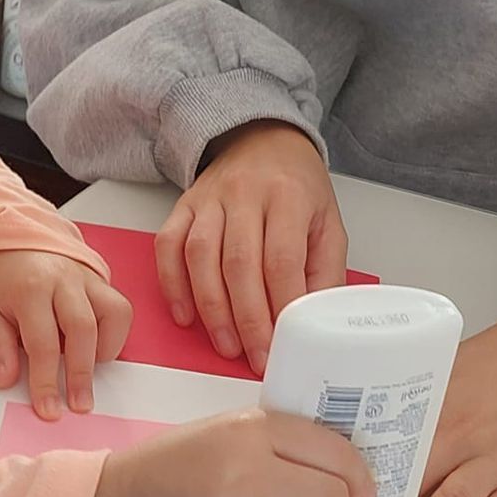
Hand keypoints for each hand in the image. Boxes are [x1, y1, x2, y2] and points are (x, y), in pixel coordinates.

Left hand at [0, 250, 132, 418]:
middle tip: (79, 404)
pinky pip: (119, 307)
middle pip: (83, 330)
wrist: (11, 230)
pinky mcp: (100, 279)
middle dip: (82, 373)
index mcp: (30, 288)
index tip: (48, 408)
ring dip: (106, 350)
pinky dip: (115, 333)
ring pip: (112, 314)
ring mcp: (86, 277)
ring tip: (90, 375)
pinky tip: (97, 348)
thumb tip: (7, 380)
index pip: (42, 343)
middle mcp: (63, 280)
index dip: (46, 380)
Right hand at [155, 121, 348, 373]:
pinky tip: (186, 315)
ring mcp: (209, 198)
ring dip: (212, 308)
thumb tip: (313, 322)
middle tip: (255, 357)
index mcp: (288, 196)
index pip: (282, 260)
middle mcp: (245, 193)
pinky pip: (169, 246)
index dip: (280, 307)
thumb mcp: (328, 222)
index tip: (283, 344)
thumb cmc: (298, 187)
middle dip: (247, 319)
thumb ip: (324, 270)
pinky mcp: (184, 205)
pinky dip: (173, 283)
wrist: (263, 140)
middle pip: (240, 263)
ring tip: (226, 345)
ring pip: (201, 257)